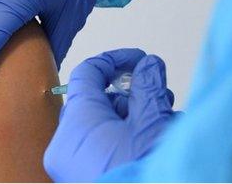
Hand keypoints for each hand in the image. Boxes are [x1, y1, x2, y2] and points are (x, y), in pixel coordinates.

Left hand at [44, 49, 176, 181]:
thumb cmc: (143, 177)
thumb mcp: (153, 126)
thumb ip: (148, 89)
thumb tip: (149, 66)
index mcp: (76, 125)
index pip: (86, 74)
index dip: (115, 61)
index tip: (139, 60)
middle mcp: (65, 146)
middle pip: (95, 104)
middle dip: (131, 98)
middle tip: (159, 97)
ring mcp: (71, 169)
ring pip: (100, 130)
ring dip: (133, 122)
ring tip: (165, 124)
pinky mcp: (81, 182)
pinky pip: (99, 152)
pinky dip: (124, 144)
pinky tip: (154, 145)